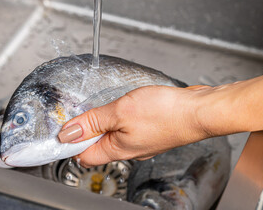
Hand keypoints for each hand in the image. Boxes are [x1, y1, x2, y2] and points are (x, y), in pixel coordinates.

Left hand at [59, 85, 209, 167]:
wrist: (198, 110)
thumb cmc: (166, 113)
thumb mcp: (120, 113)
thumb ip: (92, 122)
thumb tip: (67, 133)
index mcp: (117, 150)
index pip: (83, 154)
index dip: (70, 141)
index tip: (65, 125)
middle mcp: (128, 151)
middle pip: (97, 146)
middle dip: (85, 130)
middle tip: (84, 110)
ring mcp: (140, 142)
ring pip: (112, 136)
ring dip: (103, 122)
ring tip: (104, 107)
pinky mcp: (150, 132)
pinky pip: (126, 129)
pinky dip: (119, 119)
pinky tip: (124, 108)